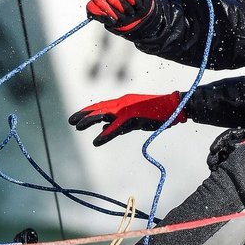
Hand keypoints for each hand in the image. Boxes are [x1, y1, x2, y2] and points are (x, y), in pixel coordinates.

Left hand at [68, 92, 185, 146]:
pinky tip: (97, 141)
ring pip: (104, 115)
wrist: (174, 108)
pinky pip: (116, 127)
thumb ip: (119, 125)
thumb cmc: (157, 114)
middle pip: (99, 108)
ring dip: (89, 121)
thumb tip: (103, 130)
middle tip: (70, 121)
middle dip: (84, 115)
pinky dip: (106, 135)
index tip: (77, 117)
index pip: (101, 106)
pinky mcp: (133, 117)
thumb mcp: (135, 120)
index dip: (88, 111)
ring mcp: (127, 110)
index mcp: (123, 103)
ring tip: (77, 127)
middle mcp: (123, 104)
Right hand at [85, 0, 153, 31]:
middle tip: (131, 11)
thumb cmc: (141, 1)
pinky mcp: (94, 5)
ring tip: (124, 16)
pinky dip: (102, 16)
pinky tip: (113, 19)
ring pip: (100, 2)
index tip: (138, 4)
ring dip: (115, 14)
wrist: (139, 17)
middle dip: (124, 9)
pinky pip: (92, 8)